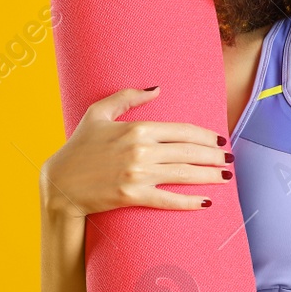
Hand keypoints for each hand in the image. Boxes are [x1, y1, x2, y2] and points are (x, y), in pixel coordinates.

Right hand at [40, 86, 230, 217]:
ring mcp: (137, 175)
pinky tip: (206, 202)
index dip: (206, 136)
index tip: (220, 141)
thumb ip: (127, 97)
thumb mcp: (98, 112)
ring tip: (226, 177)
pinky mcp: (132, 196)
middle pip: (189, 152)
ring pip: (184, 175)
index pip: (183, 131)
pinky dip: (189, 202)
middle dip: (215, 156)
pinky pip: (168, 200)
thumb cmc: (78, 147)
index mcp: (137, 128)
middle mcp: (140, 150)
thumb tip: (157, 89)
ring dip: (210, 176)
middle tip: (230, 160)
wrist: (59, 184)